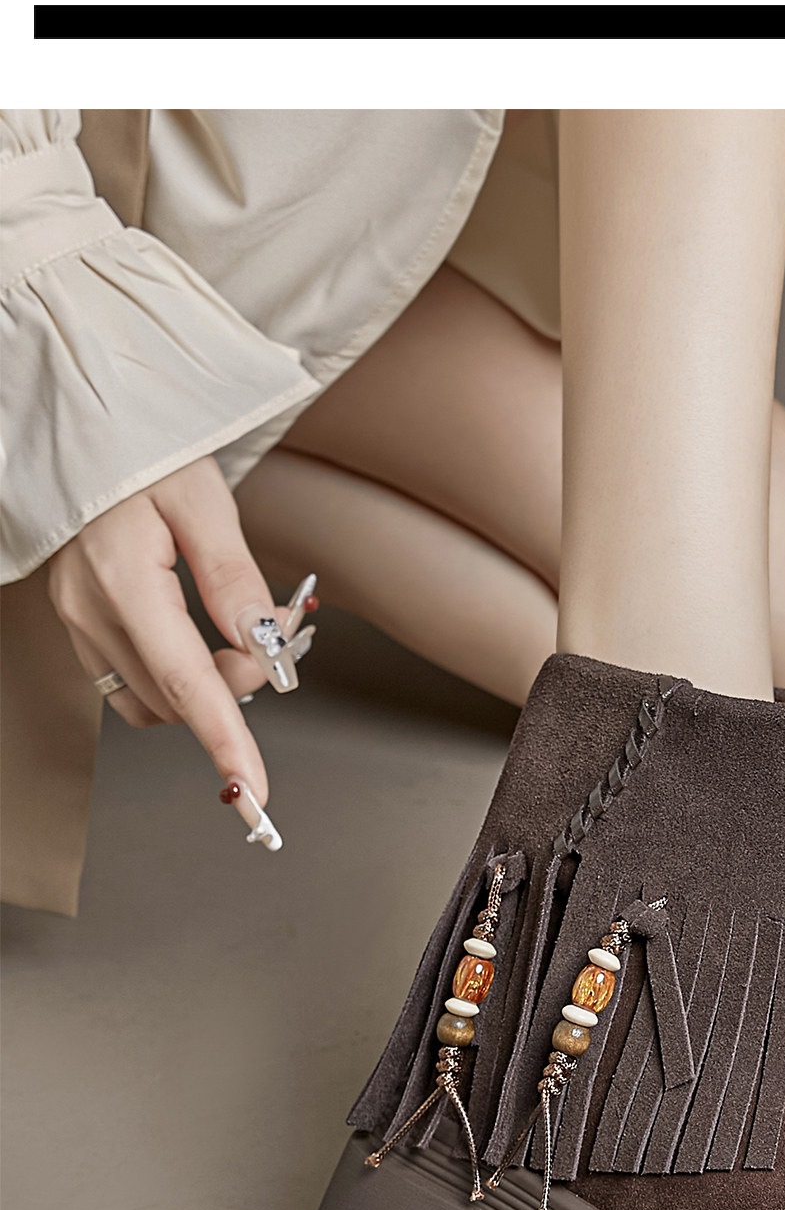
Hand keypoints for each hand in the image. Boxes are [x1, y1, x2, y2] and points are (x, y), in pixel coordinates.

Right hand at [48, 456, 292, 806]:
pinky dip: (178, 676)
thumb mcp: (202, 497)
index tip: (253, 789)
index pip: (185, 682)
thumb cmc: (142, 445)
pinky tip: (207, 640)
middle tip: (281, 636)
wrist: (81, 420)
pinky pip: (132, 677)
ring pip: (153, 697)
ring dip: (208, 686)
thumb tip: (259, 643)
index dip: (224, 742)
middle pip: (176, 696)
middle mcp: (92, 609)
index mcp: (123, 579)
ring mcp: (78, 618)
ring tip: (245, 635)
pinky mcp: (79, 618)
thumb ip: (231, 576)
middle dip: (238, 686)